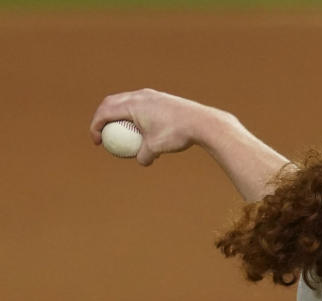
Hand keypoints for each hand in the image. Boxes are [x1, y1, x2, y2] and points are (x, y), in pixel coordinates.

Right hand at [89, 89, 221, 165]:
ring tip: (120, 131)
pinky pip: (141, 104)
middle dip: (102, 117)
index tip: (97, 142)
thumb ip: (144, 155)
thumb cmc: (177, 134)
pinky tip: (142, 128)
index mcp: (133, 104)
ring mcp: (151, 95)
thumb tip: (141, 161)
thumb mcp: (156, 147)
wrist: (202, 122)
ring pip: (126, 101)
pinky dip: (134, 114)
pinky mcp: (161, 98)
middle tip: (102, 134)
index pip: (105, 112)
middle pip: (111, 102)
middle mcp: (140, 95)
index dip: (95, 126)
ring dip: (118, 114)